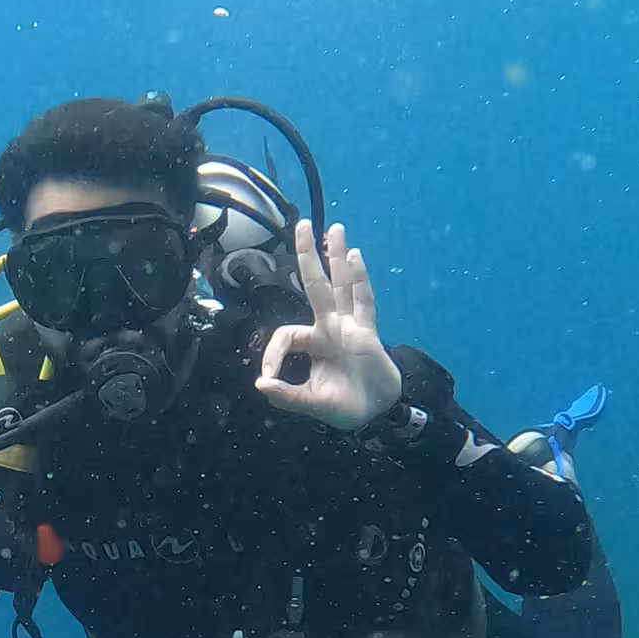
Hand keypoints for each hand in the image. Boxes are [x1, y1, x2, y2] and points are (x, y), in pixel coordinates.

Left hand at [256, 220, 401, 430]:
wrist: (377, 412)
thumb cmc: (344, 406)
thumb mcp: (310, 404)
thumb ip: (287, 396)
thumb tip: (260, 383)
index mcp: (311, 344)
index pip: (285, 335)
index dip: (273, 354)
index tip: (269, 378)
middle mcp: (329, 328)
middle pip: (316, 285)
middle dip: (308, 256)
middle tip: (302, 225)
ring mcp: (350, 326)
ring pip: (342, 285)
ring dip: (337, 257)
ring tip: (335, 229)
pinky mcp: (368, 332)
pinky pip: (364, 302)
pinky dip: (360, 280)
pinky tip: (355, 257)